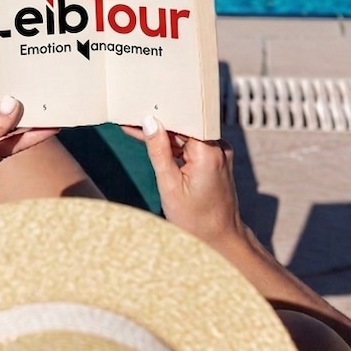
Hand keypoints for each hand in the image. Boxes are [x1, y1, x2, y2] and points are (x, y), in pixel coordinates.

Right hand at [122, 117, 245, 247]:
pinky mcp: (217, 161)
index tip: (135, 111)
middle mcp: (218, 148)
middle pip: (183, 127)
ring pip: (186, 137)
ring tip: (135, 130)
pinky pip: (192, 147)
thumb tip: (149, 122)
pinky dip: (174, 148)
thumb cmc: (195, 219)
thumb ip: (158, 151)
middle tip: (129, 121)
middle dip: (157, 126)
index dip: (157, 115)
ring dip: (163, 138)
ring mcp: (220, 154)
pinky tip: (154, 145)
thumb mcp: (169, 185)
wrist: (220, 239)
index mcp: (208, 152)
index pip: (180, 122)